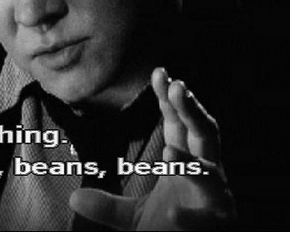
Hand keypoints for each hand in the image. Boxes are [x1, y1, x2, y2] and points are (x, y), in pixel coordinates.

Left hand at [68, 67, 235, 229]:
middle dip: (191, 110)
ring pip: (210, 171)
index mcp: (184, 165)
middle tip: (177, 86)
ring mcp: (213, 200)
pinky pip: (206, 217)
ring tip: (170, 150)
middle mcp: (203, 176)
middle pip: (202, 134)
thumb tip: (73, 196)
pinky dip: (188, 214)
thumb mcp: (131, 219)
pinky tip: (172, 211)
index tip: (159, 73)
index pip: (178, 125)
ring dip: (191, 160)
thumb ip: (106, 206)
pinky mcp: (216, 225)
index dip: (170, 99)